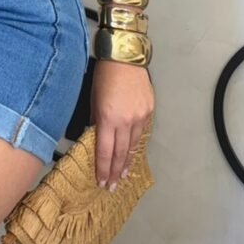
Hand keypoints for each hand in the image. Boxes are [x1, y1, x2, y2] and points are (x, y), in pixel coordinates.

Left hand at [90, 58, 154, 189]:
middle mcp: (126, 121)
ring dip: (127, 162)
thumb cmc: (104, 75)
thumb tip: (95, 136)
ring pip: (133, 145)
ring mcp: (140, 117)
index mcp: (108, 118)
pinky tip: (132, 152)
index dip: (103, 169)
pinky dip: (136, 144)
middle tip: (112, 187)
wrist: (125, 56)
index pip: (104, 151)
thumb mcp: (93, 98)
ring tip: (123, 175)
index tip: (101, 182)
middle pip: (120, 153)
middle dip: (115, 172)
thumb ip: (95, 120)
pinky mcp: (150, 110)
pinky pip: (142, 132)